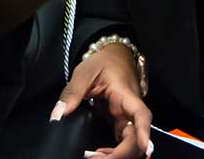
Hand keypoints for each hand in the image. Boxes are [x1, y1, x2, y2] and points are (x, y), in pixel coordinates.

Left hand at [52, 43, 151, 157]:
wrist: (112, 56)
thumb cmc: (102, 62)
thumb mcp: (84, 73)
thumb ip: (72, 93)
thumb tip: (58, 114)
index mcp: (125, 94)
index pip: (140, 114)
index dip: (143, 132)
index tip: (144, 148)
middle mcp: (130, 109)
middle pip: (135, 137)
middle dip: (120, 154)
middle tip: (94, 158)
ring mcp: (126, 117)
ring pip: (130, 143)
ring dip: (116, 155)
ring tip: (92, 157)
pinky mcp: (120, 122)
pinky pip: (122, 142)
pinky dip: (113, 153)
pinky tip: (99, 155)